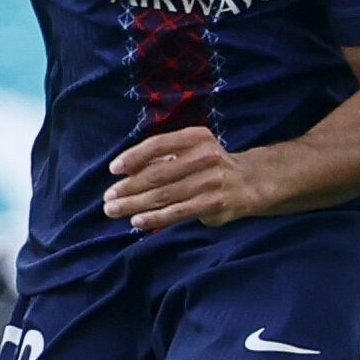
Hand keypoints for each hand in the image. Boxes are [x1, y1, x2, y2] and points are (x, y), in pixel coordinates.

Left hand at [104, 126, 268, 232]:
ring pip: (164, 195)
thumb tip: (126, 172)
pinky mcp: (214, 203)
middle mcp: (204, 156)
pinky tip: (138, 222)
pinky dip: (155, 218)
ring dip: (135, 204)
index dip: (133, 157)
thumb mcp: (192, 151)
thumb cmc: (211, 165)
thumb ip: (163, 158)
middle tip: (108, 197)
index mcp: (195, 138)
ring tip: (114, 210)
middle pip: (158, 173)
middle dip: (129, 187)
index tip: (114, 169)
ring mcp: (211, 181)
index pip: (158, 144)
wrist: (250, 182)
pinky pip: (178, 212)